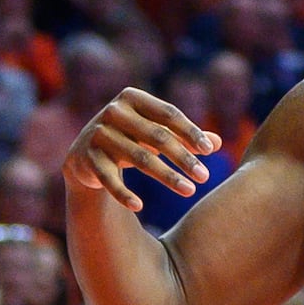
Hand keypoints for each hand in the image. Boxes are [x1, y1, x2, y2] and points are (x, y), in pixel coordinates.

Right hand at [64, 87, 220, 213]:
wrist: (85, 152)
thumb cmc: (131, 137)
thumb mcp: (155, 132)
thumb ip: (184, 136)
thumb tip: (218, 143)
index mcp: (133, 97)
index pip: (169, 114)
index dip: (190, 132)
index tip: (211, 151)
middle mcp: (114, 112)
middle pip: (157, 137)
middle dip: (183, 158)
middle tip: (205, 177)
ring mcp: (97, 134)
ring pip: (139, 159)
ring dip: (167, 177)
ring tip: (189, 191)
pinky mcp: (85, 158)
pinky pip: (108, 179)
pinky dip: (123, 194)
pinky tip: (139, 207)